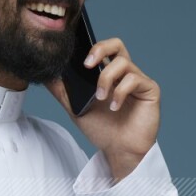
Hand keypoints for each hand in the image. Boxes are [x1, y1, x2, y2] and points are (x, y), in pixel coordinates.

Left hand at [44, 36, 160, 181]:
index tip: (77, 60)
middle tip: (87, 64)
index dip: (91, 48)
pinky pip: (134, 79)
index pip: (102, 49)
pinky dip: (120, 92)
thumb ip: (63, 91)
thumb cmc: (102, 130)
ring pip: (122, 62)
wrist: (119, 151)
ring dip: (106, 78)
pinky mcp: (150, 89)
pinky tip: (114, 107)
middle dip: (100, 48)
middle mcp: (124, 74)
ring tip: (99, 98)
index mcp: (109, 74)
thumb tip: (45, 75)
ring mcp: (138, 80)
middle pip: (116, 44)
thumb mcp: (75, 109)